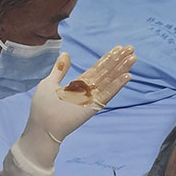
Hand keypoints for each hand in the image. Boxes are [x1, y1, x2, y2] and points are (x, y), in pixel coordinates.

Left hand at [2, 46, 135, 175]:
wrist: (42, 127)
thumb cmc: (43, 107)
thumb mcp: (49, 83)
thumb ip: (60, 70)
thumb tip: (66, 54)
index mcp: (78, 85)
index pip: (97, 69)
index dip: (107, 58)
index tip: (118, 48)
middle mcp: (88, 91)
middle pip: (106, 72)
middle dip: (118, 60)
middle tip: (131, 48)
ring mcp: (91, 98)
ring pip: (109, 80)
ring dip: (121, 69)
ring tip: (133, 57)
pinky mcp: (92, 106)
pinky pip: (107, 94)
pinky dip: (117, 85)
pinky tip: (127, 76)